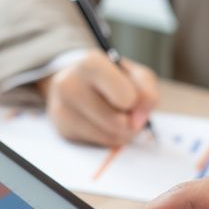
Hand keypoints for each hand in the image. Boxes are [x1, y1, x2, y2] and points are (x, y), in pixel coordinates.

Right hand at [37, 53, 158, 146]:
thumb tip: (138, 121)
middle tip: (125, 110)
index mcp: (90, 64)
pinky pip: (99, 144)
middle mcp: (69, 84)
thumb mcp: (134, 74)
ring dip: (122, 132)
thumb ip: (147, 92)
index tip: (131, 97)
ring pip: (109, 136)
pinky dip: (108, 137)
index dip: (136, 102)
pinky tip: (102, 123)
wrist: (75, 81)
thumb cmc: (110, 77)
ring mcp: (62, 109)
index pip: (126, 98)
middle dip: (130, 121)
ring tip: (115, 116)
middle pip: (118, 122)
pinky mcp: (63, 129)